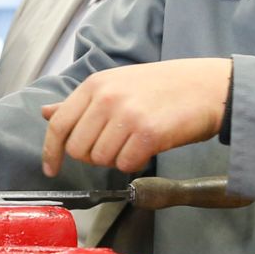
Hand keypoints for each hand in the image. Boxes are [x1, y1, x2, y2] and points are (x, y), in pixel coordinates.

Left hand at [40, 58, 232, 176]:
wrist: (208, 87)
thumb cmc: (162, 87)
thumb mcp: (116, 84)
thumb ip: (79, 103)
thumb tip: (46, 112)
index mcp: (95, 85)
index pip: (59, 125)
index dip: (51, 152)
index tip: (52, 169)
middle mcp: (107, 98)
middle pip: (78, 149)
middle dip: (93, 156)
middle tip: (115, 147)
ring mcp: (127, 115)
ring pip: (101, 160)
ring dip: (116, 160)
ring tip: (134, 143)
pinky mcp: (148, 133)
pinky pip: (125, 165)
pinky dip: (134, 164)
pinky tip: (147, 149)